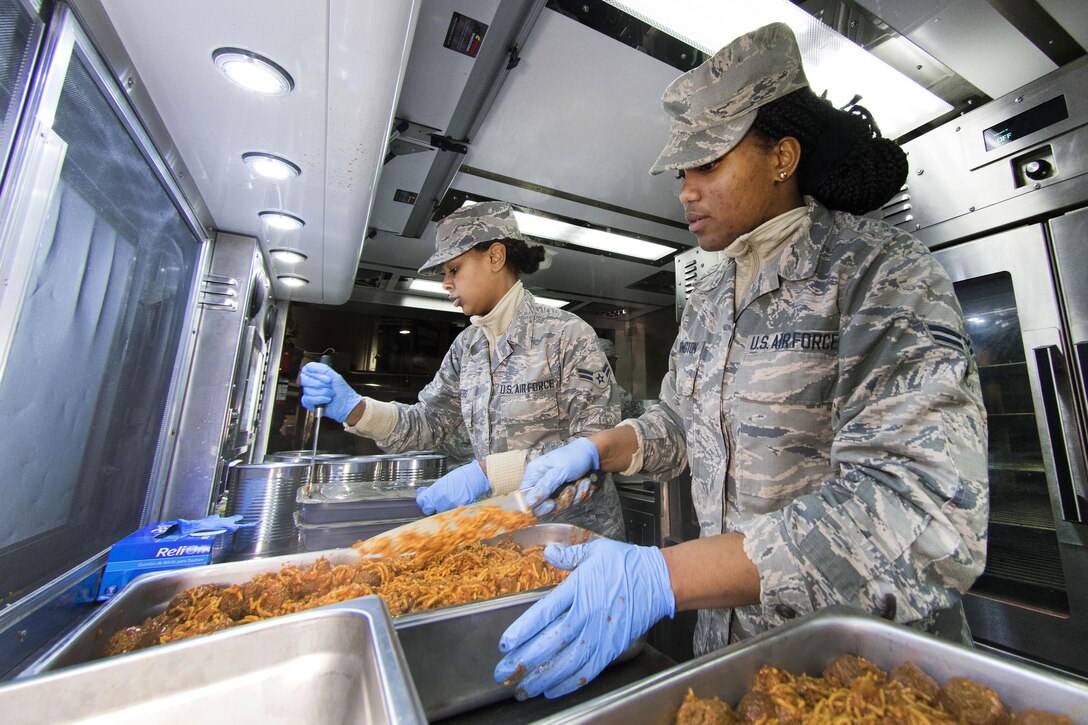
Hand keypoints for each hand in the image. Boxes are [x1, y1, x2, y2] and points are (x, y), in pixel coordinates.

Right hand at [298, 362, 361, 422]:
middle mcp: (312, 383)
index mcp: (318, 375)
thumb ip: (324, 369)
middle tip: (330, 386)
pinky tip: (326, 400)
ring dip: (323, 392)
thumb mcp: (335, 376)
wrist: (346, 405)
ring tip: (330, 394)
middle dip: (320, 384)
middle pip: (305, 379)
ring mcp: (310, 393)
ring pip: (307, 390)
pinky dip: (319, 399)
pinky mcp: (310, 403)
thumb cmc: (343, 392)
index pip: (307, 369)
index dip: (316, 373)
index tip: (327, 378)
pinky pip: (308, 399)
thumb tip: (312, 366)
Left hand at [415, 460, 490, 514]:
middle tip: (434, 504)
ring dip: (442, 508)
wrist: (474, 477)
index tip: (423, 503)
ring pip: (440, 512)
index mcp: (435, 491)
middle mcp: (440, 500)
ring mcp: (449, 506)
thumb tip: (426, 496)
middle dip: (431, 508)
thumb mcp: (443, 481)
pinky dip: (451, 508)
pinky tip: (455, 501)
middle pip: (429, 511)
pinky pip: (450, 512)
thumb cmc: (460, 476)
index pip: (422, 503)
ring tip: (448, 500)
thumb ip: (434, 491)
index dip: (423, 503)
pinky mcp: (457, 510)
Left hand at [493, 539, 674, 699]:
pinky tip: (552, 690)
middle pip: (550, 642)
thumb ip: (569, 555)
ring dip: (542, 677)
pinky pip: (588, 670)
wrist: (659, 580)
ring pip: (567, 662)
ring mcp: (600, 634)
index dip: (522, 630)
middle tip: (503, 673)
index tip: (505, 643)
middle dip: (524, 660)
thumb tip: (548, 552)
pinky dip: (569, 683)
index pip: (544, 613)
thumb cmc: (627, 564)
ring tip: (522, 688)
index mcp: (578, 589)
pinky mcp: (612, 647)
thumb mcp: (595, 551)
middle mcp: (587, 614)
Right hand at [520, 438, 598, 513]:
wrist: (594, 455)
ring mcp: (555, 490)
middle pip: (544, 505)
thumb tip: (528, 502)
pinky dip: (581, 493)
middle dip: (562, 499)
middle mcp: (543, 483)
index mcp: (534, 474)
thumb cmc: (574, 457)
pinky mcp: (567, 494)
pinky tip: (585, 482)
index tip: (550, 503)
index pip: (525, 496)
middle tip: (571, 488)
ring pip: (561, 505)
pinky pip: (572, 503)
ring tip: (581, 481)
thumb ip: (543, 487)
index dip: (535, 504)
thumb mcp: (558, 471)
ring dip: (575, 495)